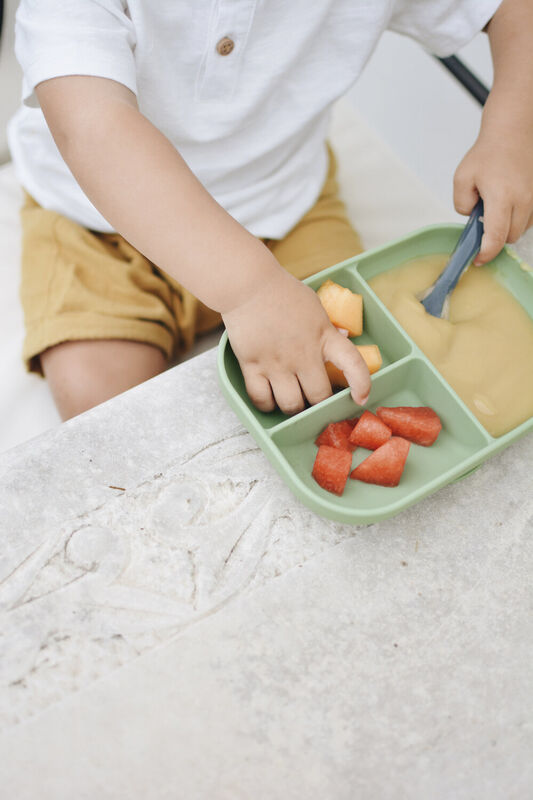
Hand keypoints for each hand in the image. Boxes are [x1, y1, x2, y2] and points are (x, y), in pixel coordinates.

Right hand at [222, 268, 370, 413]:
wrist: (248, 285)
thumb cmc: (282, 292)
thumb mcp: (315, 306)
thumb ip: (329, 328)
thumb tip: (344, 337)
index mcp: (324, 336)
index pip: (353, 364)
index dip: (362, 385)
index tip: (361, 398)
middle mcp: (303, 353)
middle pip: (318, 396)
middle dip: (319, 403)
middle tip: (314, 399)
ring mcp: (276, 362)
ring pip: (291, 405)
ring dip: (294, 408)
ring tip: (292, 401)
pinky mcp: (252, 365)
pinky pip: (261, 399)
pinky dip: (267, 405)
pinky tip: (270, 398)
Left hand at [453, 126, 532, 265]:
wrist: (513, 132)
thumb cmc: (488, 153)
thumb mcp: (462, 178)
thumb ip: (461, 204)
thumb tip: (472, 218)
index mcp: (502, 197)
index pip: (496, 237)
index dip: (486, 253)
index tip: (478, 260)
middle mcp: (523, 200)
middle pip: (510, 237)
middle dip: (495, 237)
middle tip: (482, 222)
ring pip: (521, 229)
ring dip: (507, 227)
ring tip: (495, 208)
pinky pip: (529, 219)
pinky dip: (517, 218)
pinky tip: (507, 204)